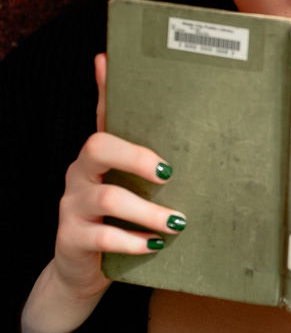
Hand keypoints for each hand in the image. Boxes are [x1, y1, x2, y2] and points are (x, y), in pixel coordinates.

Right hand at [21, 54, 185, 332]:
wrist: (81, 270)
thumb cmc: (115, 220)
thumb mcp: (130, 187)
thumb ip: (149, 158)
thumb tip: (170, 118)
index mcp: (98, 155)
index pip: (102, 114)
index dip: (104, 88)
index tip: (106, 61)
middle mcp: (80, 173)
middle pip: (97, 147)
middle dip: (135, 156)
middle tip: (169, 172)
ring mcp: (72, 205)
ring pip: (106, 198)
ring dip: (147, 211)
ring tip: (178, 223)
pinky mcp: (71, 239)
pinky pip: (102, 237)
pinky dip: (132, 241)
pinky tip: (154, 246)